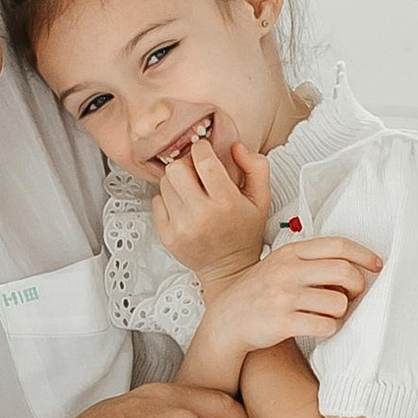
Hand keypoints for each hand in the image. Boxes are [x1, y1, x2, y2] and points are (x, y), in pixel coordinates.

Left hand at [151, 130, 271, 278]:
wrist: (229, 269)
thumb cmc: (244, 233)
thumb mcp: (262, 199)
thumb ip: (256, 167)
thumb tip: (235, 147)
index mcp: (226, 203)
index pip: (203, 161)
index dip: (202, 149)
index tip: (205, 152)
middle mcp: (201, 215)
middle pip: (176, 169)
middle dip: (186, 165)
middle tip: (196, 173)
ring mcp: (181, 227)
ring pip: (164, 183)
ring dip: (177, 182)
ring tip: (191, 192)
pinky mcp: (167, 235)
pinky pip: (156, 201)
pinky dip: (167, 200)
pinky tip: (183, 207)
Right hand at [189, 238, 379, 379]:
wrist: (226, 320)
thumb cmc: (260, 292)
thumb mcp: (280, 265)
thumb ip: (311, 261)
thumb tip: (353, 267)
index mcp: (290, 252)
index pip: (338, 245)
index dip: (364, 255)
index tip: (377, 265)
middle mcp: (288, 270)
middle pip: (345, 272)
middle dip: (358, 286)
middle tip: (352, 296)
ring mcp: (284, 296)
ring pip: (339, 302)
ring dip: (341, 312)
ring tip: (329, 314)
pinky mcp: (283, 322)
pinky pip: (326, 325)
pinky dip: (330, 329)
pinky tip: (319, 327)